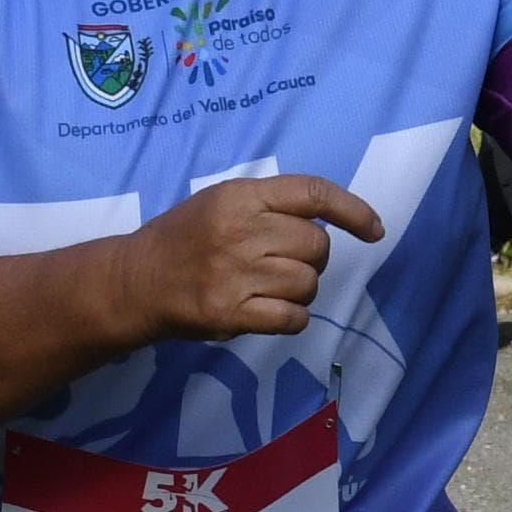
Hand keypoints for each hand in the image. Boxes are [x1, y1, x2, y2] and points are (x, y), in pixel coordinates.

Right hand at [117, 174, 385, 340]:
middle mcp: (240, 231)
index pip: (313, 194)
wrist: (137, 280)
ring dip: (300, 290)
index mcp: (240, 196)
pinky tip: (272, 311)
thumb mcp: (222, 200)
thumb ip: (271, 205)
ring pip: (307, 283)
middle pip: (317, 246)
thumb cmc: (186, 237)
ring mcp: (235, 274)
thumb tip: (331, 221)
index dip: (353, 210)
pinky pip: (293, 318)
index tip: (374, 228)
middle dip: (311, 258)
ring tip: (269, 287)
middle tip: (283, 263)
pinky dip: (292, 318)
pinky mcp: (230, 313)